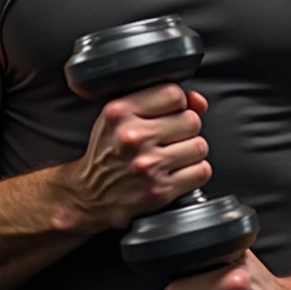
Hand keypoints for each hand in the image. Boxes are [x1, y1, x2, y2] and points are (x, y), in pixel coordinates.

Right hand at [60, 84, 211, 232]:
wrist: (89, 195)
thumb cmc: (109, 151)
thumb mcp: (120, 116)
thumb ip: (158, 100)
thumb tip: (199, 102)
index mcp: (119, 112)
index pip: (173, 94)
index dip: (178, 103)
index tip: (169, 114)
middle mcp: (133, 137)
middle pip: (191, 120)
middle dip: (185, 129)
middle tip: (169, 139)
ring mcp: (148, 165)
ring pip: (199, 146)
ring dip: (191, 152)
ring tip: (172, 156)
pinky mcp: (160, 190)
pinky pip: (201, 171)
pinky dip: (195, 172)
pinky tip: (177, 172)